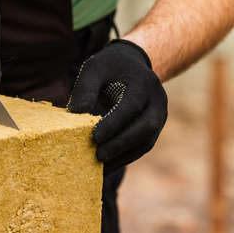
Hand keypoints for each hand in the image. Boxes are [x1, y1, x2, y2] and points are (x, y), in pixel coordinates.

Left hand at [67, 39, 167, 172]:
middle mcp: (157, 101)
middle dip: (121, 144)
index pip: (130, 107)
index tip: (94, 138)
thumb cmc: (109, 67)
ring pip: (146, 142)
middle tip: (98, 156)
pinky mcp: (154, 128)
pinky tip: (107, 166)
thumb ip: (85, 88)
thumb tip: (74, 113)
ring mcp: (159, 116)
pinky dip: (125, 157)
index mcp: (143, 84)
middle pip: (145, 128)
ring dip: (123, 156)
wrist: (132, 65)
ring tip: (100, 167)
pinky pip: (142, 147)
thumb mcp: (95, 68)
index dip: (113, 124)